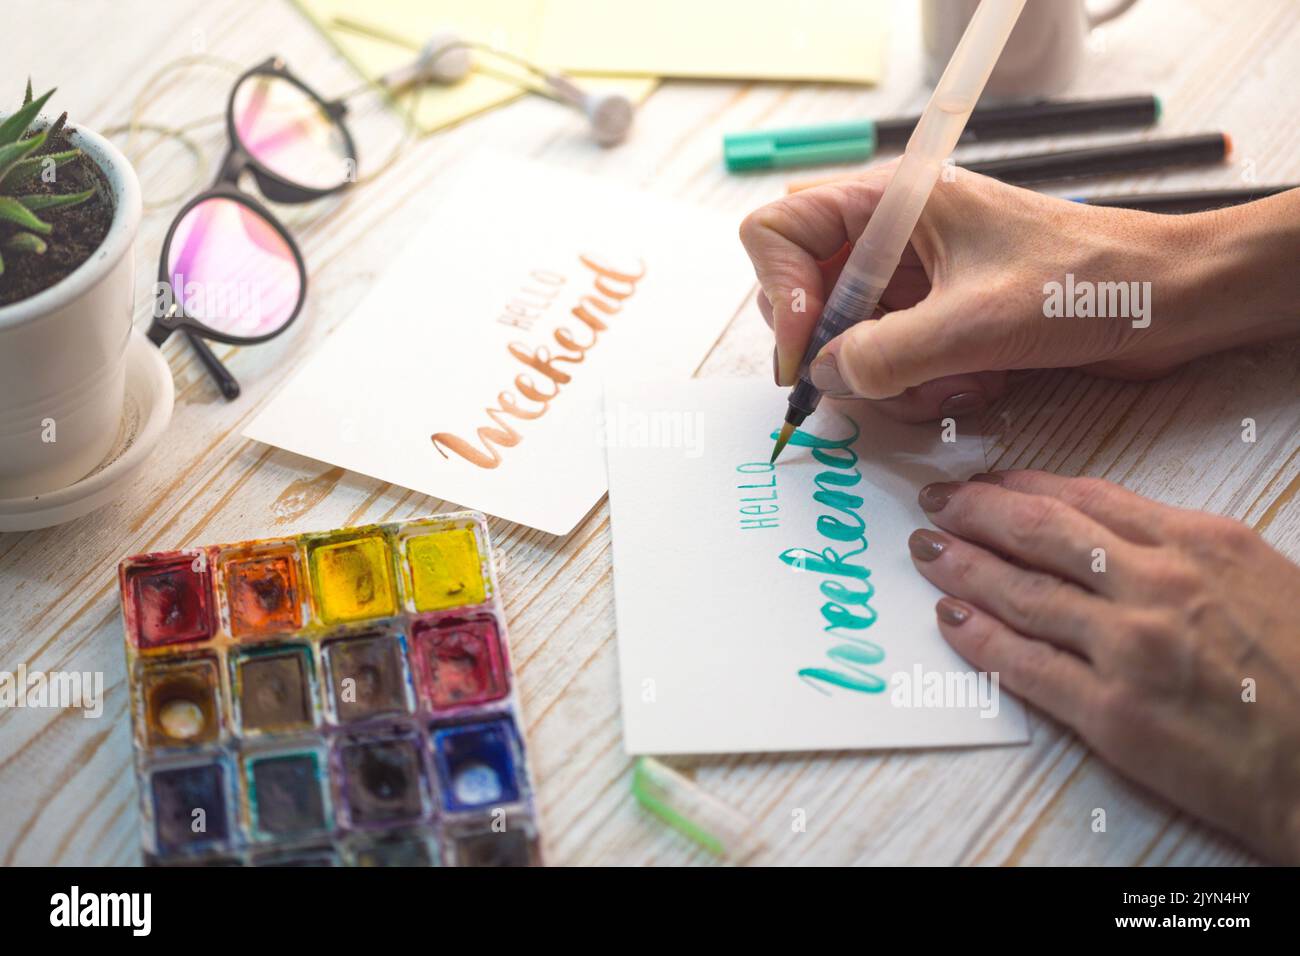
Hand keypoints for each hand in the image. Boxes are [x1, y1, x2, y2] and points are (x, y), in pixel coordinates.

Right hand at [738, 166, 1299, 421]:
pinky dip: (920, 390)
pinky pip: (890, 367)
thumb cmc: (1091, 285)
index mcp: (891, 203)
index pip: (778, 232)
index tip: (810, 355)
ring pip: (846, 345)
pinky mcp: (936, 321)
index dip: (782, 296)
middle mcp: (891, 239)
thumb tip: (824, 378)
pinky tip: (976, 386)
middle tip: (883, 381)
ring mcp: (912, 283)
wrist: (1172, 303)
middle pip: (806, 299)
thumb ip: (885, 354)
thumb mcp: (977, 324)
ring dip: (890, 382)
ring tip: (955, 384)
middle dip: (840, 354)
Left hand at [906, 470, 1299, 862]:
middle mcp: (1159, 585)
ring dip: (964, 567)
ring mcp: (1131, 648)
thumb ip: (1183, 552)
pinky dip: (980, 638)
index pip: (1088, 499)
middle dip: (977, 512)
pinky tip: (950, 619)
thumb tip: (1111, 536)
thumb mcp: (1256, 579)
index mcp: (1200, 544)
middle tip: (936, 503)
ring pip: (1022, 592)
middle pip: (1042, 533)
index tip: (986, 481)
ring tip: (928, 551)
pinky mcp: (1114, 713)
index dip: (1024, 485)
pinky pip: (1026, 665)